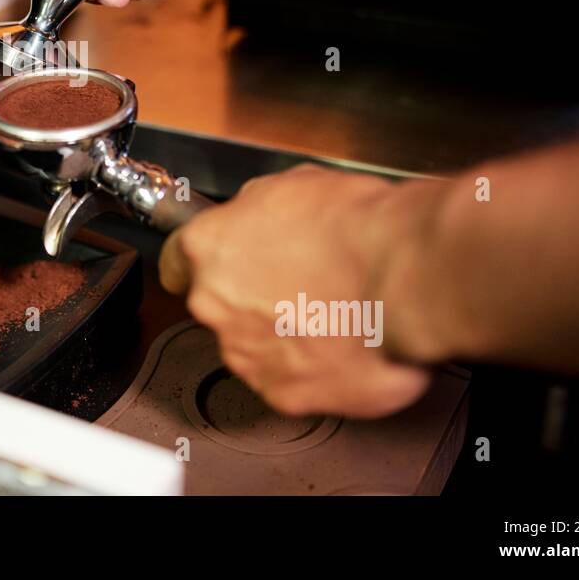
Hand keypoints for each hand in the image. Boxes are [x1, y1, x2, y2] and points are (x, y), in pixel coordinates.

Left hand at [158, 165, 432, 417]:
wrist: (404, 279)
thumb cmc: (357, 229)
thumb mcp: (294, 186)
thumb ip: (257, 211)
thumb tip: (261, 218)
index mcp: (210, 247)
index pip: (175, 260)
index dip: (200, 262)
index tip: (213, 266)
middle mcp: (216, 304)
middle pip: (218, 305)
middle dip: (251, 298)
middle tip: (300, 284)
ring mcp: (246, 354)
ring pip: (252, 346)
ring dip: (282, 334)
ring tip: (330, 313)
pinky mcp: (283, 393)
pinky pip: (289, 381)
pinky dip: (312, 369)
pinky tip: (342, 345)